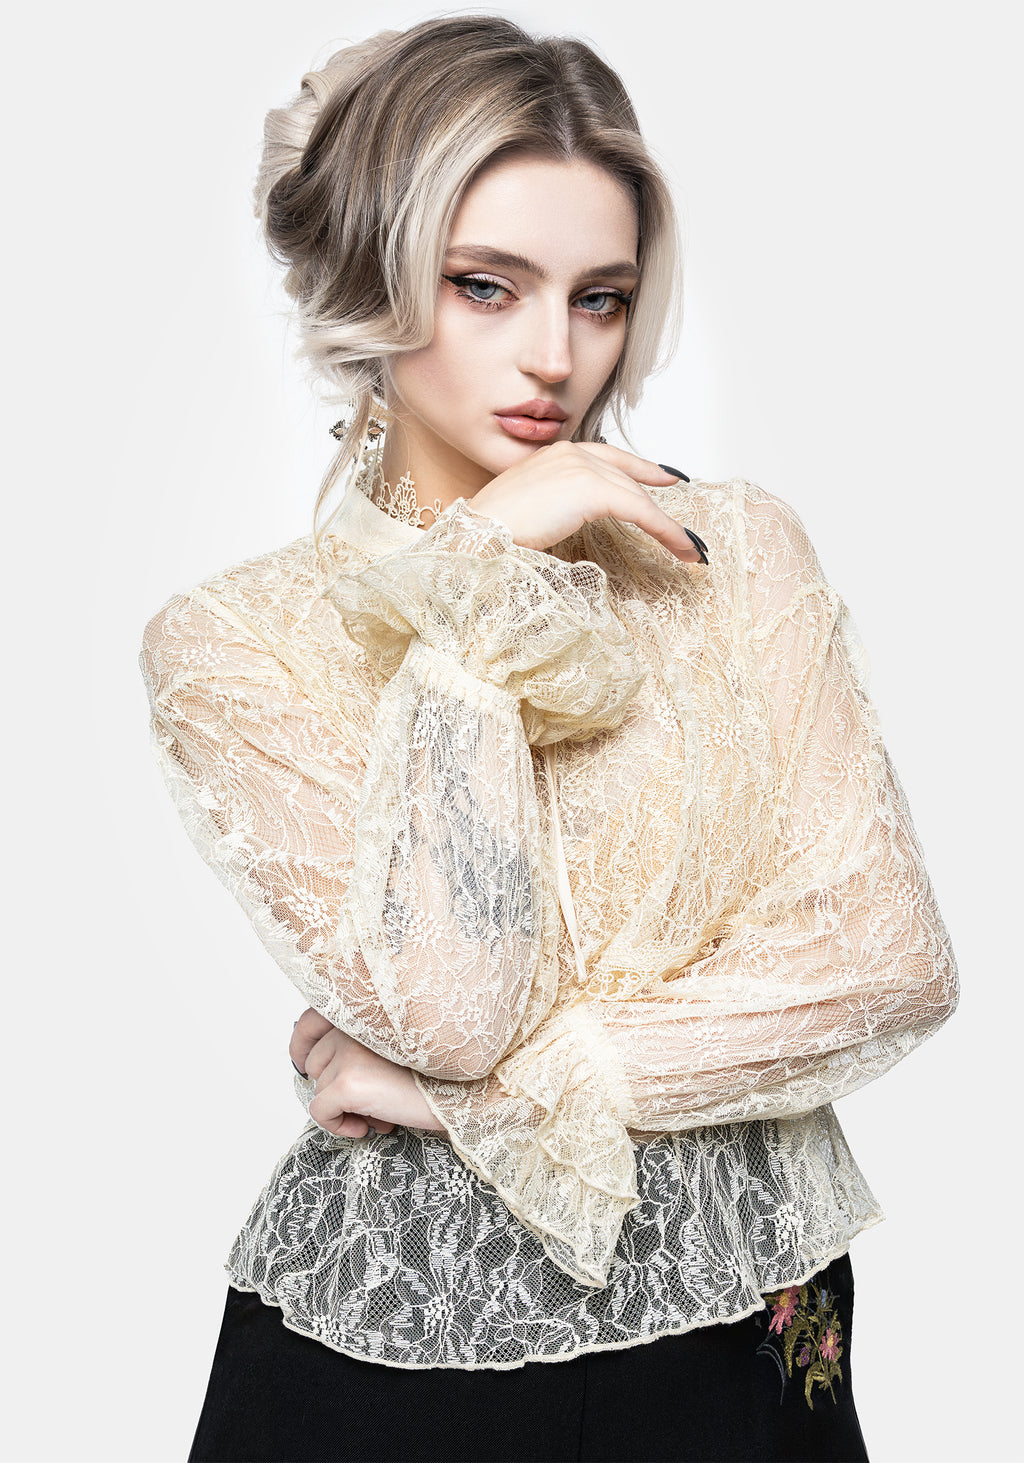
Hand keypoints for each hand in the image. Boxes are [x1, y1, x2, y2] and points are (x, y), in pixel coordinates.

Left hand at [289, 1008, 447, 1137]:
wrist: (464, 1093)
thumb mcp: (392, 1047)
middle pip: (315, 1062)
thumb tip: (322, 1069)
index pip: (309, 1021)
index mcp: (362, 1011)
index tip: (304, 1066)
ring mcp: (348, 1053)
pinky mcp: (347, 1083)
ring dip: (344, 1108)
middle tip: (371, 1102)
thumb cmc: (436, 1073)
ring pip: (319, 1089)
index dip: (302, 1047)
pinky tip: (367, 1127)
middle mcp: (351, 1025)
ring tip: (379, 1114)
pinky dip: (337, 1125)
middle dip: (336, 1087)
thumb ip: (358, 1045)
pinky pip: (320, 1112)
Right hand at [468, 441, 704, 560]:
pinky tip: (681, 548)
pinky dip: (667, 531)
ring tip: (689, 550)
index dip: (642, 468)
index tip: (666, 476)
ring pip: (639, 497)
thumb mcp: (529, 508)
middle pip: (630, 479)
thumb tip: (568, 517)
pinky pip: (642, 512)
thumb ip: (554, 503)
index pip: (610, 458)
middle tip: (684, 530)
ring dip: (669, 527)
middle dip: (660, 503)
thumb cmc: (491, 531)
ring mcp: (583, 468)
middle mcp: (573, 453)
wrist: (477, 534)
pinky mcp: (594, 490)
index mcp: (556, 453)